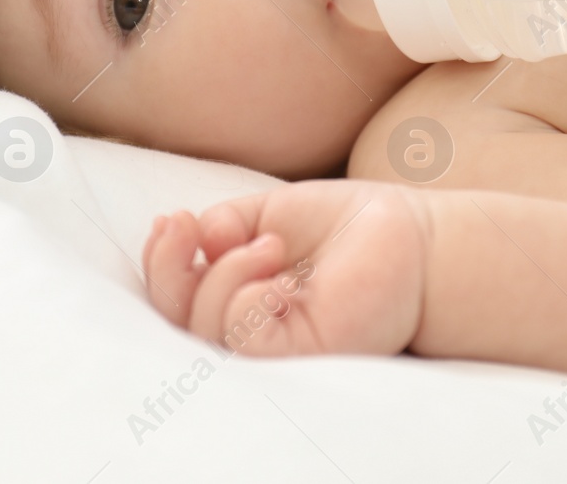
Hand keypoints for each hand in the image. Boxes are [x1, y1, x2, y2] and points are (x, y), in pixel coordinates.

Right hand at [141, 180, 427, 356]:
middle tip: (187, 226)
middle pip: (176, 316)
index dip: (159, 261)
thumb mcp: (271, 212)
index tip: (173, 219)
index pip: (175, 292)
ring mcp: (273, 343)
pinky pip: (245, 343)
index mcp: (235, 289)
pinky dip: (246, 304)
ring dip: (224, 276)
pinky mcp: (302, 355)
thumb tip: (196, 238)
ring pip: (206, 329)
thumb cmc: (344, 226)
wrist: (407, 236)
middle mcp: (247, 322)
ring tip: (270, 245)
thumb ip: (227, 224)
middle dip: (167, 268)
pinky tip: (278, 281)